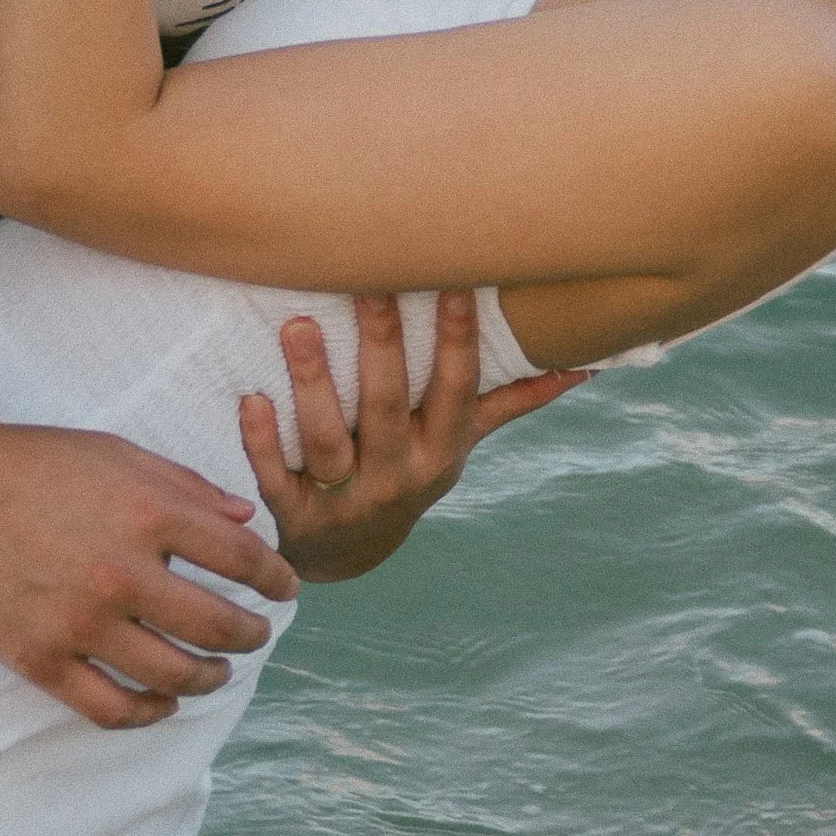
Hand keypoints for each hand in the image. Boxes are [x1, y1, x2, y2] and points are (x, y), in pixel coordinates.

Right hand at [0, 403, 301, 727]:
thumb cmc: (30, 460)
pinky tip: (164, 702)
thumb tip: (247, 516)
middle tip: (259, 632)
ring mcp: (80, 623)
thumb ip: (186, 486)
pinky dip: (149, 713)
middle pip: (219, 624)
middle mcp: (123, 573)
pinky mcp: (40, 659)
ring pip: (174, 675)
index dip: (277, 577)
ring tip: (219, 670)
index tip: (286, 587)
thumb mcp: (117, 453)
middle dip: (253, 633)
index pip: (243, 559)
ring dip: (211, 677)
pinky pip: (109, 708)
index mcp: (149, 514)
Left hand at [239, 291, 588, 582]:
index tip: (453, 279)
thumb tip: (585, 364)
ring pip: (327, 440)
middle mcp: (399, 474)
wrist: (347, 556)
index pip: (457, 389)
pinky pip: (276, 477)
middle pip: (389, 406)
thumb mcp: (461, 442)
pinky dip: (262, 441)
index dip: (458, 339)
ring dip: (312, 383)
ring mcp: (346, 499)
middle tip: (365, 282)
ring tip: (296, 325)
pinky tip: (249, 398)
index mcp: (441, 449)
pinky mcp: (294, 516)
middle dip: (381, 345)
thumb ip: (513, 400)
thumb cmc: (409, 471)